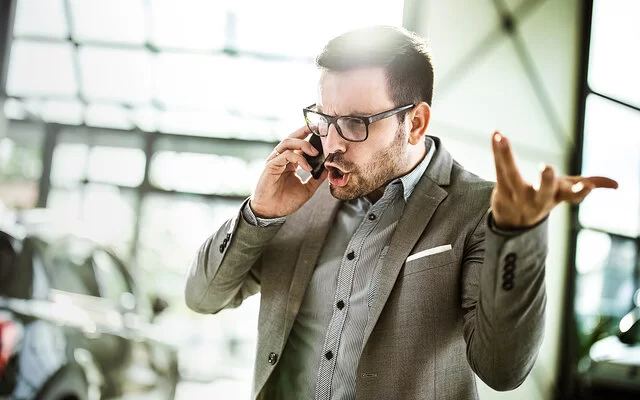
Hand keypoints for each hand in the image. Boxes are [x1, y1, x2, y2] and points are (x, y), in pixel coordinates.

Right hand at [250, 126, 327, 218]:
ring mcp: (275, 161)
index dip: (309, 137)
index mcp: (290, 163)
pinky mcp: (271, 165)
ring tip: (315, 152)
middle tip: (318, 129)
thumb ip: (317, 178)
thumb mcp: (307, 189)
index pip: (299, 145)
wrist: (272, 212)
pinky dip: (298, 158)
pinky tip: (307, 167)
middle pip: (292, 138)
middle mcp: (282, 159)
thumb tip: (328, 168)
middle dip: (304, 131)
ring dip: (303, 144)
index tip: (321, 133)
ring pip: (287, 142)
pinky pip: (285, 155)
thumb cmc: (285, 202)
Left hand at [490, 131, 617, 228]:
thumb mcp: (565, 194)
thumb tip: (616, 185)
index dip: (581, 193)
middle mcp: (537, 199)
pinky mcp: (501, 186)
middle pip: (542, 192)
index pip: (572, 197)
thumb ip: (585, 186)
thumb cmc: (544, 200)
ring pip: (511, 175)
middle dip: (546, 181)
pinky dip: (497, 150)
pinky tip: (496, 134)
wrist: (513, 221)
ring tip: (502, 138)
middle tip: (547, 168)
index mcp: (557, 197)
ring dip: (507, 156)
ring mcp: (517, 194)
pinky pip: (498, 167)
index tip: (588, 187)